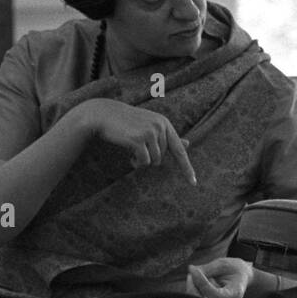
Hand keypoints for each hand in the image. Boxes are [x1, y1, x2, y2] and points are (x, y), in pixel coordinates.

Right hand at [72, 99, 196, 184]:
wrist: (103, 114)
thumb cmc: (126, 122)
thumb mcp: (149, 126)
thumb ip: (167, 137)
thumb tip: (188, 143)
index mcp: (165, 123)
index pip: (179, 150)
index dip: (187, 168)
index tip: (193, 183)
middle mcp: (160, 126)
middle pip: (162, 158)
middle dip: (150, 158)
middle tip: (136, 147)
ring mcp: (150, 132)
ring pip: (154, 161)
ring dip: (142, 160)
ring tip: (132, 149)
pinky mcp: (139, 139)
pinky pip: (144, 161)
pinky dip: (136, 162)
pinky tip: (128, 155)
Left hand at [186, 257, 253, 297]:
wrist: (241, 275)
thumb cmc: (235, 268)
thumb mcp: (224, 264)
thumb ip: (208, 268)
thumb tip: (191, 270)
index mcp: (234, 294)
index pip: (214, 293)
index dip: (201, 282)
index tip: (193, 269)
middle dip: (193, 286)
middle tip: (192, 271)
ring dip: (193, 285)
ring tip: (200, 274)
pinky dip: (193, 287)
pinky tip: (199, 279)